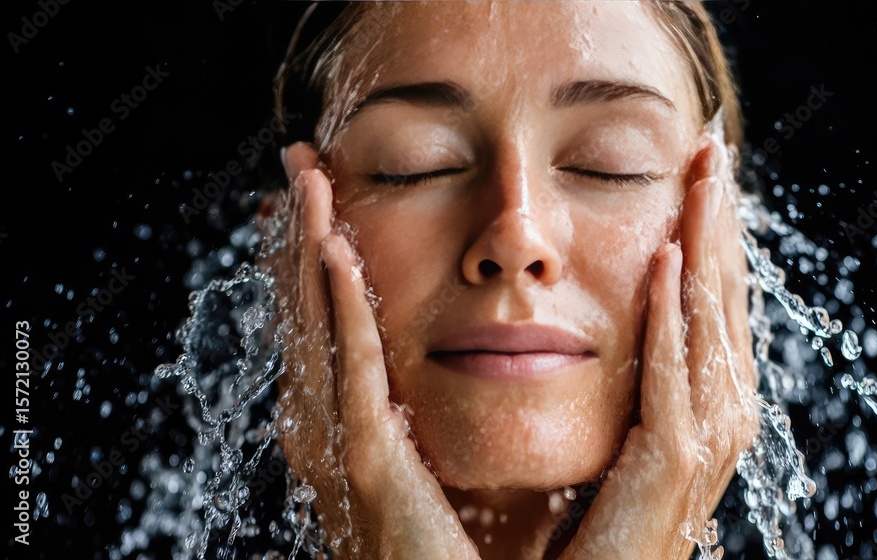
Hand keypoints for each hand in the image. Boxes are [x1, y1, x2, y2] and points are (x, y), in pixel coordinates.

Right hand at [270, 143, 479, 558]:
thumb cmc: (461, 553)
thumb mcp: (432, 467)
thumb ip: (430, 416)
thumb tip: (455, 362)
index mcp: (350, 426)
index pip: (325, 322)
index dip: (312, 257)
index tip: (317, 197)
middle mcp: (332, 429)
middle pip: (308, 311)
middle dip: (299, 233)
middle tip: (298, 163)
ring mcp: (342, 445)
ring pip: (318, 325)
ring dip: (307, 247)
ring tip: (306, 179)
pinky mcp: (369, 463)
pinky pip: (351, 370)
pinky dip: (338, 308)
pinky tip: (333, 249)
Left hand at [557, 142, 758, 558]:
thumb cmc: (604, 510)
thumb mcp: (631, 423)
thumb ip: (641, 372)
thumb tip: (635, 308)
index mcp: (712, 399)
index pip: (716, 298)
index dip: (714, 231)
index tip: (704, 169)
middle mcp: (722, 413)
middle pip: (724, 297)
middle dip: (720, 221)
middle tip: (713, 149)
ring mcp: (707, 440)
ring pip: (710, 322)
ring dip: (706, 247)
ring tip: (700, 181)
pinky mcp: (674, 463)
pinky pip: (674, 374)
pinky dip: (672, 316)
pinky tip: (666, 261)